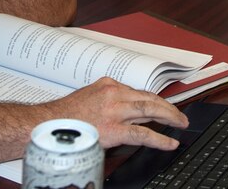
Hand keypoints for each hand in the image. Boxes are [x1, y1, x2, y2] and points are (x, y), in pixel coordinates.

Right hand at [52, 77, 188, 150]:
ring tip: (181, 124)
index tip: (164, 106)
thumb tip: (126, 113)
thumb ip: (108, 102)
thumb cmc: (65, 116)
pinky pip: (143, 134)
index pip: (138, 92)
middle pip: (148, 98)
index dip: (155, 101)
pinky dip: (159, 138)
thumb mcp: (89, 98)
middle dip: (168, 107)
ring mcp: (114, 110)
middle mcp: (113, 93)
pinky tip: (170, 142)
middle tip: (180, 116)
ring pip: (150, 110)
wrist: (47, 124)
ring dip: (169, 117)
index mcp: (107, 84)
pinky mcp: (113, 129)